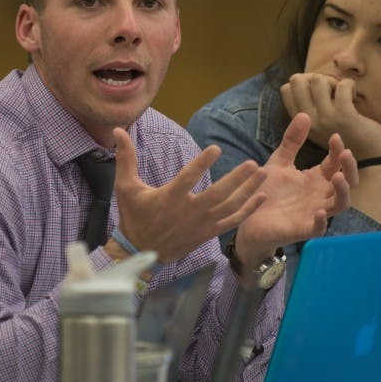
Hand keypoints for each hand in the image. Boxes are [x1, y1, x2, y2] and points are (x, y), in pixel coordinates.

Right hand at [110, 127, 267, 263]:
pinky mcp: (208, 233)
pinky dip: (248, 210)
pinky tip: (262, 197)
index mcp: (169, 198)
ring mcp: (201, 224)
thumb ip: (125, 158)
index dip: (202, 163)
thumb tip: (118, 130)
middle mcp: (189, 211)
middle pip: (218, 194)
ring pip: (229, 207)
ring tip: (262, 174)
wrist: (140, 251)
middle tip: (253, 163)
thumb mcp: (125, 187)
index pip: (188, 178)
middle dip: (237, 179)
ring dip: (248, 191)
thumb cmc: (134, 216)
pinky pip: (232, 222)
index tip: (216, 148)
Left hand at [233, 112, 355, 269]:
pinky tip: (320, 211)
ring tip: (337, 177)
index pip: (335, 163)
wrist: (247, 217)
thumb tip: (305, 114)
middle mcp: (320, 195)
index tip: (335, 137)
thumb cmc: (267, 190)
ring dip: (343, 191)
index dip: (338, 151)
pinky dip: (322, 221)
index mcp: (316, 179)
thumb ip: (292, 142)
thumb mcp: (279, 162)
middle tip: (346, 154)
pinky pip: (319, 228)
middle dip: (350, 169)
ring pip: (340, 204)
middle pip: (346, 183)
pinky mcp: (303, 229)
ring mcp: (314, 213)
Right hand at [280, 73, 380, 157]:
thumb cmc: (348, 136)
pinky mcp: (344, 116)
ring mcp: (326, 119)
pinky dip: (350, 85)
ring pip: (318, 80)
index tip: (319, 92)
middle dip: (315, 78)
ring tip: (343, 94)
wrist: (372, 158)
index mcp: (302, 123)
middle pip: (296, 81)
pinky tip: (354, 96)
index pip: (286, 89)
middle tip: (330, 90)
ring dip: (333, 81)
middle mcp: (309, 121)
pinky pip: (342, 85)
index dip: (304, 83)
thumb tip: (311, 79)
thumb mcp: (322, 125)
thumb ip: (312, 107)